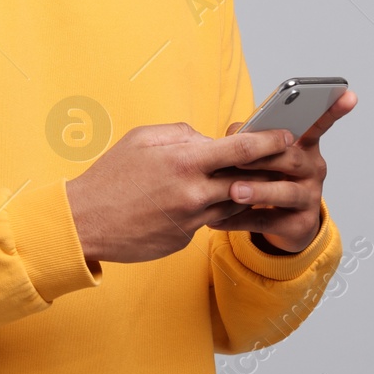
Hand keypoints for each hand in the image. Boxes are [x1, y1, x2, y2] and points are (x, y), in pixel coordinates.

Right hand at [66, 122, 294, 264]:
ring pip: (233, 204)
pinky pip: (210, 221)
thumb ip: (181, 133)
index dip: (270, 141)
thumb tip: (208, 139)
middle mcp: (194, 192)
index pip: (242, 149)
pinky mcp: (186, 239)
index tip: (287, 136)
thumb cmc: (110, 176)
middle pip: (248, 180)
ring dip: (246, 193)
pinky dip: (215, 210)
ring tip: (255, 182)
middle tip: (286, 160)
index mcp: (184, 161)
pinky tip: (212, 203)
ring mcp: (192, 220)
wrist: (85, 222)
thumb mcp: (142, 139)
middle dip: (269, 169)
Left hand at [208, 89, 356, 252]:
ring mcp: (309, 199)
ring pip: (285, 192)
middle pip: (293, 159)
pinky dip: (240, 219)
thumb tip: (236, 132)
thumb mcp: (262, 155)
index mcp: (304, 147)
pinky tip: (218, 219)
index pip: (318, 125)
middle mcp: (313, 170)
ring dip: (258, 190)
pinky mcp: (299, 225)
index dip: (332, 110)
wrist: (281, 223)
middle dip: (265, 157)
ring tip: (234, 191)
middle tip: (238, 158)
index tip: (347, 94)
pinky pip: (268, 221)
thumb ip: (250, 138)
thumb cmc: (267, 177)